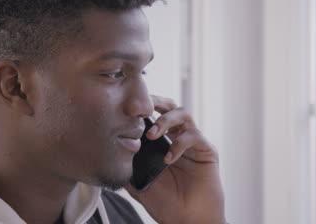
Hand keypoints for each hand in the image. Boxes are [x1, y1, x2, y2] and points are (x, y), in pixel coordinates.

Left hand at [125, 95, 225, 223]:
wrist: (188, 222)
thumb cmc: (167, 205)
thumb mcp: (139, 185)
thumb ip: (128, 169)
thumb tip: (108, 156)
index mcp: (164, 143)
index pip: (156, 116)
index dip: (144, 109)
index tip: (128, 110)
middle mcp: (180, 139)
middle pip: (171, 107)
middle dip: (157, 102)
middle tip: (143, 109)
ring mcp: (194, 144)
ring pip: (184, 115)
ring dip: (166, 120)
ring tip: (153, 134)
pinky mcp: (207, 152)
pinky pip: (194, 136)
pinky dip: (179, 143)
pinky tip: (168, 158)